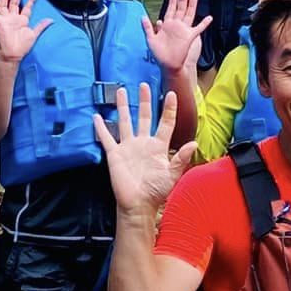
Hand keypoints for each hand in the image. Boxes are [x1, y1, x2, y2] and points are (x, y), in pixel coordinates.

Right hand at [0, 0, 51, 64]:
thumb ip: (41, 26)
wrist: (13, 54)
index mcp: (22, 20)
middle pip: (15, 3)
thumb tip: (50, 20)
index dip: (31, 0)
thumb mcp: (34, 34)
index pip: (27, 7)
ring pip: (5, 4)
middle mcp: (14, 18)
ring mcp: (6, 19)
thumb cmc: (22, 46)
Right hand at [92, 85, 195, 213]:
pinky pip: (107, 138)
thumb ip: (181, 159)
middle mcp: (143, 143)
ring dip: (123, 107)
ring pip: (125, 122)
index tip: (171, 94)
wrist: (137, 205)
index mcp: (159, 146)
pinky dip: (101, 128)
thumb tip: (193, 144)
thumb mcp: (172, 175)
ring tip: (121, 91)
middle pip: (144, 117)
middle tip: (143, 85)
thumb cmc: (156, 192)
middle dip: (144, 101)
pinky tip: (96, 117)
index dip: (168, 109)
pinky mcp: (115, 154)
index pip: (165, 123)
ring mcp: (128, 147)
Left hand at [141, 0, 210, 75]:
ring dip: (192, 6)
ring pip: (189, 15)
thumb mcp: (150, 39)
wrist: (168, 64)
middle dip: (182, 0)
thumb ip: (147, 27)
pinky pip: (199, 28)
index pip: (170, 11)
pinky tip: (209, 18)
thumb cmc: (159, 54)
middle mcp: (176, 26)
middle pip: (180, 10)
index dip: (172, 3)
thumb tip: (142, 16)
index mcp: (167, 25)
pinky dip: (204, 23)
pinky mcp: (190, 36)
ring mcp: (184, 30)